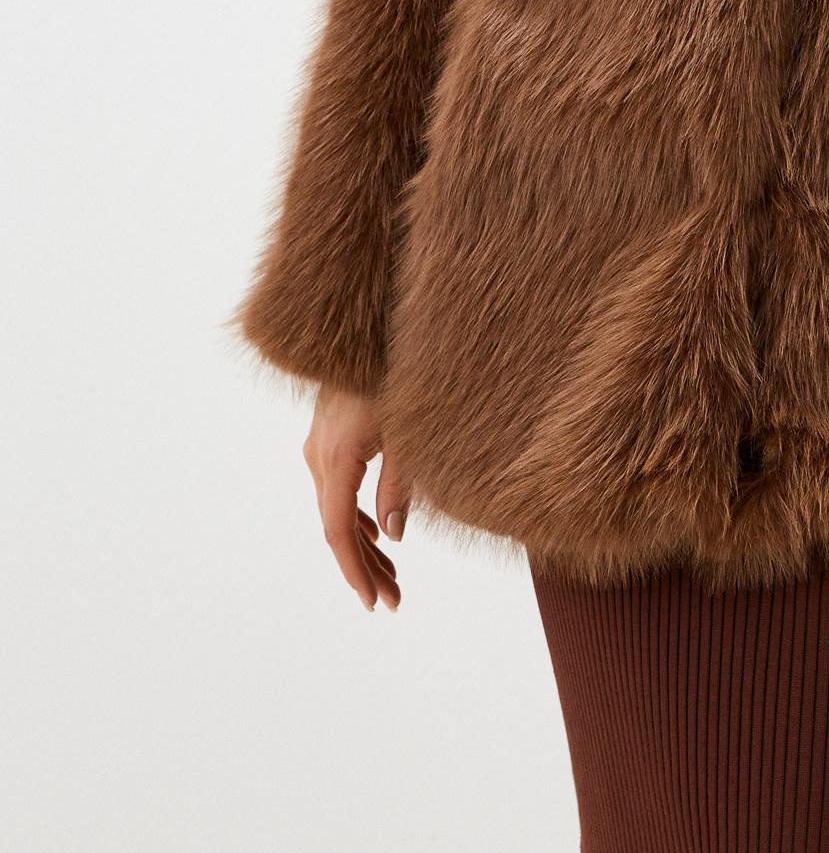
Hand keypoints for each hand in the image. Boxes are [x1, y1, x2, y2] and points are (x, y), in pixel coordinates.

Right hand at [303, 383, 409, 611]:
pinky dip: (356, 516)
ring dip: (362, 544)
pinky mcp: (327, 437)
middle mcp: (319, 455)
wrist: (364, 330)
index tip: (373, 602)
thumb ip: (399, 485)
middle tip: (393, 600)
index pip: (338, 530)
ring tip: (392, 577)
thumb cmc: (393, 374)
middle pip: (337, 526)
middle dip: (365, 567)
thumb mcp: (406, 432)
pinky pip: (336, 489)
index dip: (355, 570)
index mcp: (337, 457)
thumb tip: (395, 536)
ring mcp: (319, 446)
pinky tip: (378, 534)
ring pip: (336, 509)